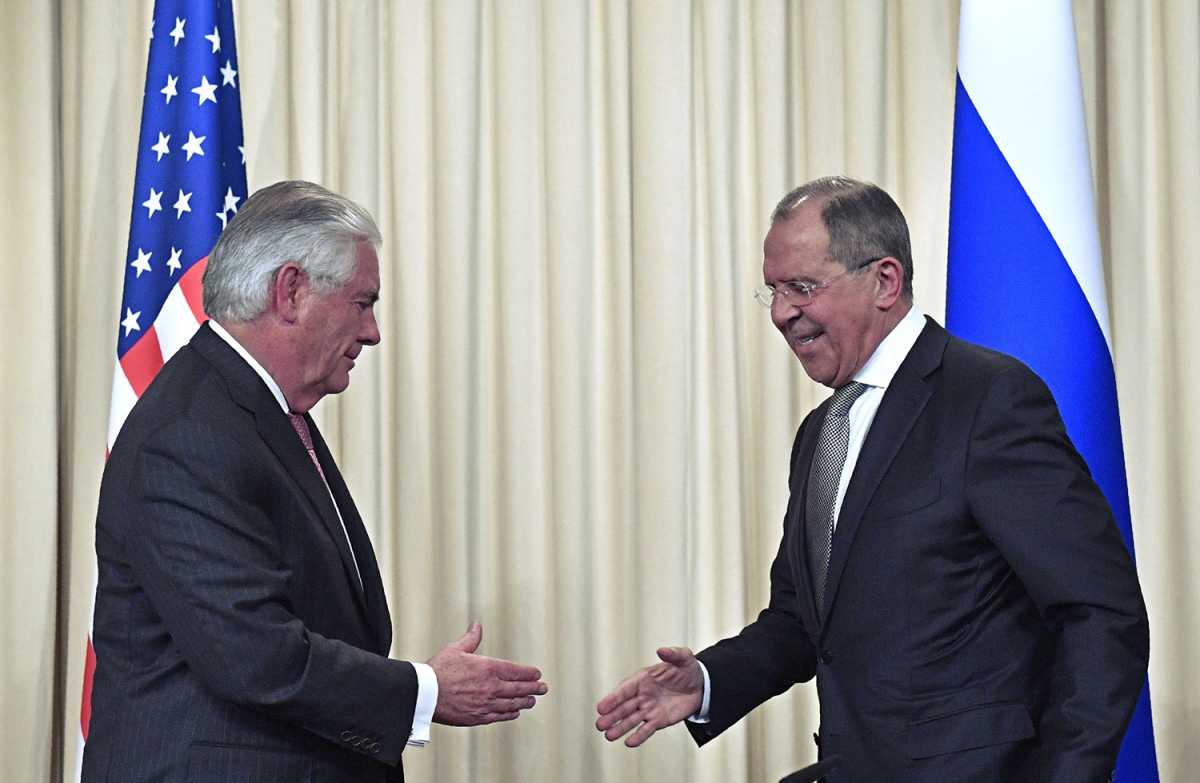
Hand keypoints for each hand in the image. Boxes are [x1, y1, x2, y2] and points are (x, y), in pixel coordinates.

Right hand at [427, 622, 547, 725]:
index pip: (516, 671)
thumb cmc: (438, 671)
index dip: (529, 673)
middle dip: (534, 688)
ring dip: (524, 702)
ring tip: (532, 701)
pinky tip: (514, 713)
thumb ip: (471, 639)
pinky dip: (509, 714)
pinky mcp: (477, 717)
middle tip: (543, 688)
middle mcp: (490, 687)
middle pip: (518, 688)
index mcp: (488, 668)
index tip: (537, 673)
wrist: (425, 694)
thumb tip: (477, 626)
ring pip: (511, 704)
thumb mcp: (456, 649)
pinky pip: (499, 716)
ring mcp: (485, 703)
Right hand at [595, 646, 703, 746]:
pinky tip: (629, 742)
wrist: (701, 686)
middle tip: (599, 724)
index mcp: (643, 679)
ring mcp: (649, 709)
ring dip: (620, 727)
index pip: (625, 689)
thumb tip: (662, 650)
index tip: (601, 707)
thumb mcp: (683, 658)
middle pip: (624, 706)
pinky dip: (638, 736)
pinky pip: (647, 729)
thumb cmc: (687, 669)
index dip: (613, 698)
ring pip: (631, 719)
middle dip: (612, 716)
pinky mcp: (658, 720)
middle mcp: (642, 695)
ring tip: (608, 736)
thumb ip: (673, 654)